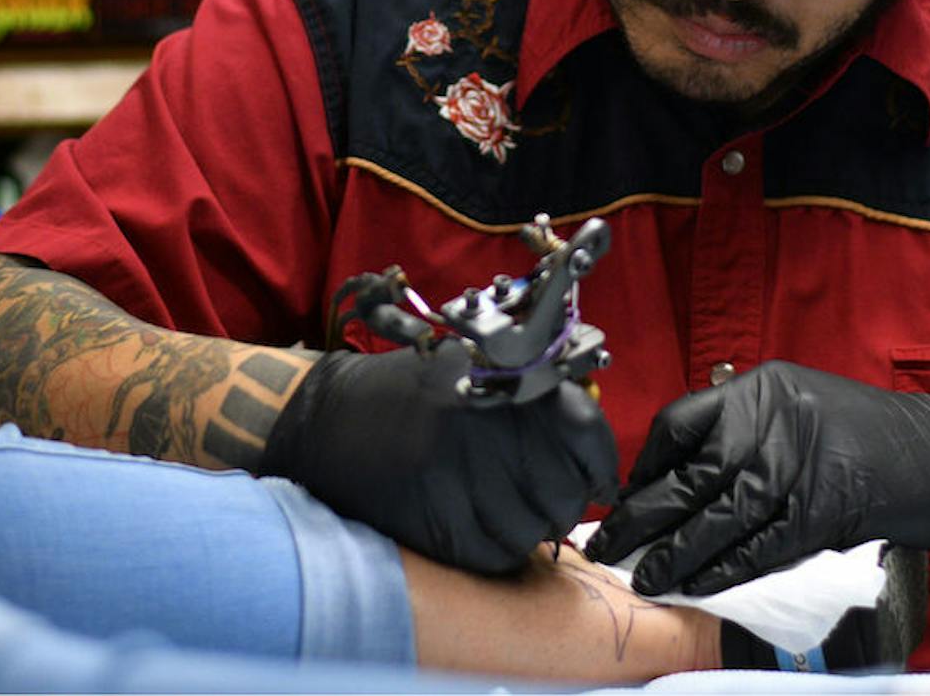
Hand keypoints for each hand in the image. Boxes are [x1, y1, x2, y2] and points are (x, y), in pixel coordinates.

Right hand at [260, 341, 618, 574]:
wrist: (329, 419)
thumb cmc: (416, 399)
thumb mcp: (483, 374)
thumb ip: (541, 408)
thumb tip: (601, 469)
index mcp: (510, 381)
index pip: (588, 437)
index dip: (599, 469)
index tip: (597, 483)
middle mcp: (492, 422)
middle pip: (564, 497)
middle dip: (558, 508)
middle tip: (537, 503)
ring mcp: (460, 469)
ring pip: (531, 533)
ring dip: (523, 533)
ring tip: (498, 512)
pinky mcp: (431, 513)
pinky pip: (492, 556)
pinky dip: (493, 552)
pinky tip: (474, 529)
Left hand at [584, 360, 929, 594]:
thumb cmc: (868, 435)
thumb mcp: (799, 407)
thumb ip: (744, 430)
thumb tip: (679, 477)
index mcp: (761, 389)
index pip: (679, 424)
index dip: (644, 467)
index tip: (624, 497)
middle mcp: (774, 419)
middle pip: (690, 475)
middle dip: (644, 516)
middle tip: (609, 544)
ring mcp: (801, 463)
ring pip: (720, 517)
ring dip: (676, 554)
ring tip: (645, 577)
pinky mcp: (826, 508)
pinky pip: (762, 546)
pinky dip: (725, 570)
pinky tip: (697, 585)